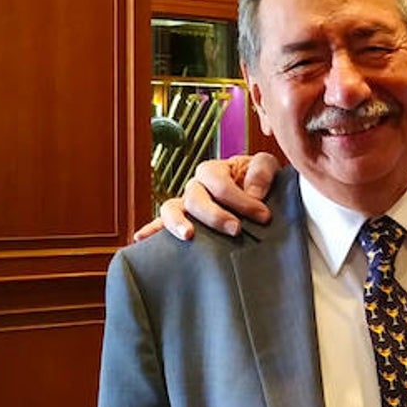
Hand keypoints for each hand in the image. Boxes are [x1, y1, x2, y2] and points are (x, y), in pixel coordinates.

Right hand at [132, 153, 281, 240]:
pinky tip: (140, 239)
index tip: (264, 216)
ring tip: (188, 236)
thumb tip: (253, 192)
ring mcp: (185, 205)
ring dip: (177, 222)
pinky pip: (160, 224)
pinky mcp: (183, 222)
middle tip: (236, 230)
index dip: (242, 200)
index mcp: (214, 171)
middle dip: (215, 215)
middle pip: (195, 198)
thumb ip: (262, 172)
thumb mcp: (266, 167)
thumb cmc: (259, 181)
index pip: (220, 184)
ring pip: (171, 209)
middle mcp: (195, 186)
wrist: (259, 198)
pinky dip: (150, 230)